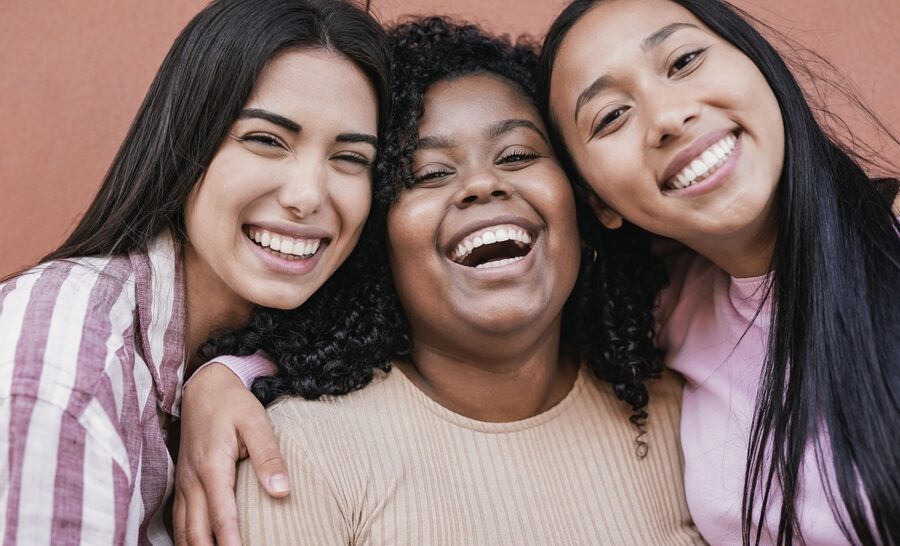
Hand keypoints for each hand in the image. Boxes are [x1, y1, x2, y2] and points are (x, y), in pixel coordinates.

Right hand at [173, 363, 288, 545]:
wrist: (204, 388)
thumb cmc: (233, 405)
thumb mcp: (256, 423)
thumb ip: (268, 457)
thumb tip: (282, 491)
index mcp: (212, 466)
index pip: (221, 515)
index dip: (231, 541)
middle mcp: (192, 480)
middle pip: (196, 530)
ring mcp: (184, 482)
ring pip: (182, 529)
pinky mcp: (182, 483)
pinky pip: (178, 519)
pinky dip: (186, 538)